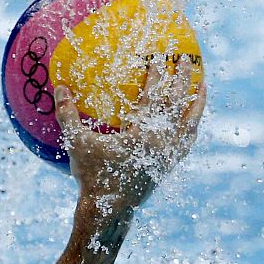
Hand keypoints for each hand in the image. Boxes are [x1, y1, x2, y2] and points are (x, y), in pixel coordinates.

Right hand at [55, 53, 205, 218]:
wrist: (110, 208)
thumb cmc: (93, 175)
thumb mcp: (77, 144)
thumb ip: (68, 114)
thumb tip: (60, 87)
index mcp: (141, 130)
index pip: (153, 93)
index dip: (156, 72)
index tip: (158, 55)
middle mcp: (161, 138)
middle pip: (177, 100)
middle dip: (183, 77)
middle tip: (186, 58)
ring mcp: (169, 151)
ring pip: (190, 119)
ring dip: (198, 99)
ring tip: (203, 84)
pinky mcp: (170, 163)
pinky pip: (188, 140)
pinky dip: (193, 126)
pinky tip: (193, 120)